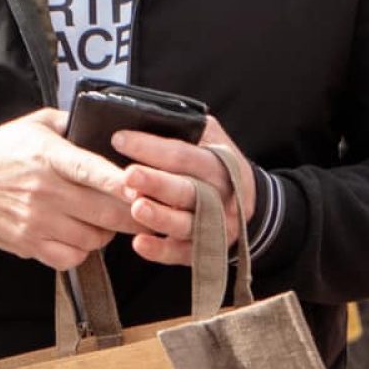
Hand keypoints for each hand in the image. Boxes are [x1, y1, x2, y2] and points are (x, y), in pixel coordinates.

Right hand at [0, 108, 140, 269]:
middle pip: (103, 212)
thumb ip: (72, 123)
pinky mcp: (28, 244)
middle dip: (134, 216)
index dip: (121, 183)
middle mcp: (44, 191)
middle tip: (148, 213)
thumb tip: (108, 125)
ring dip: (107, 233)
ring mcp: (36, 221)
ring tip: (106, 221)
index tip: (144, 189)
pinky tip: (80, 237)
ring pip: (92, 238)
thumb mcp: (36, 125)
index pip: (90, 171)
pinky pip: (70, 258)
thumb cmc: (4, 151)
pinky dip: (82, 251)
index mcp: (49, 157)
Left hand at [116, 116, 251, 266]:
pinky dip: (161, 251)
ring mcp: (217, 226)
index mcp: (222, 163)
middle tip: (128, 175)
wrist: (250, 203)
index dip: (152, 147)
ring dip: (161, 217)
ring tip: (136, 208)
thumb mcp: (212, 139)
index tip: (119, 139)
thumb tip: (144, 115)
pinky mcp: (206, 249)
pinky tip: (139, 243)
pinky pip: (183, 254)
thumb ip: (187, 129)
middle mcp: (223, 196)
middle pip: (189, 190)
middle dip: (158, 183)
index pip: (185, 154)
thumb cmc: (217, 164)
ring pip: (188, 224)